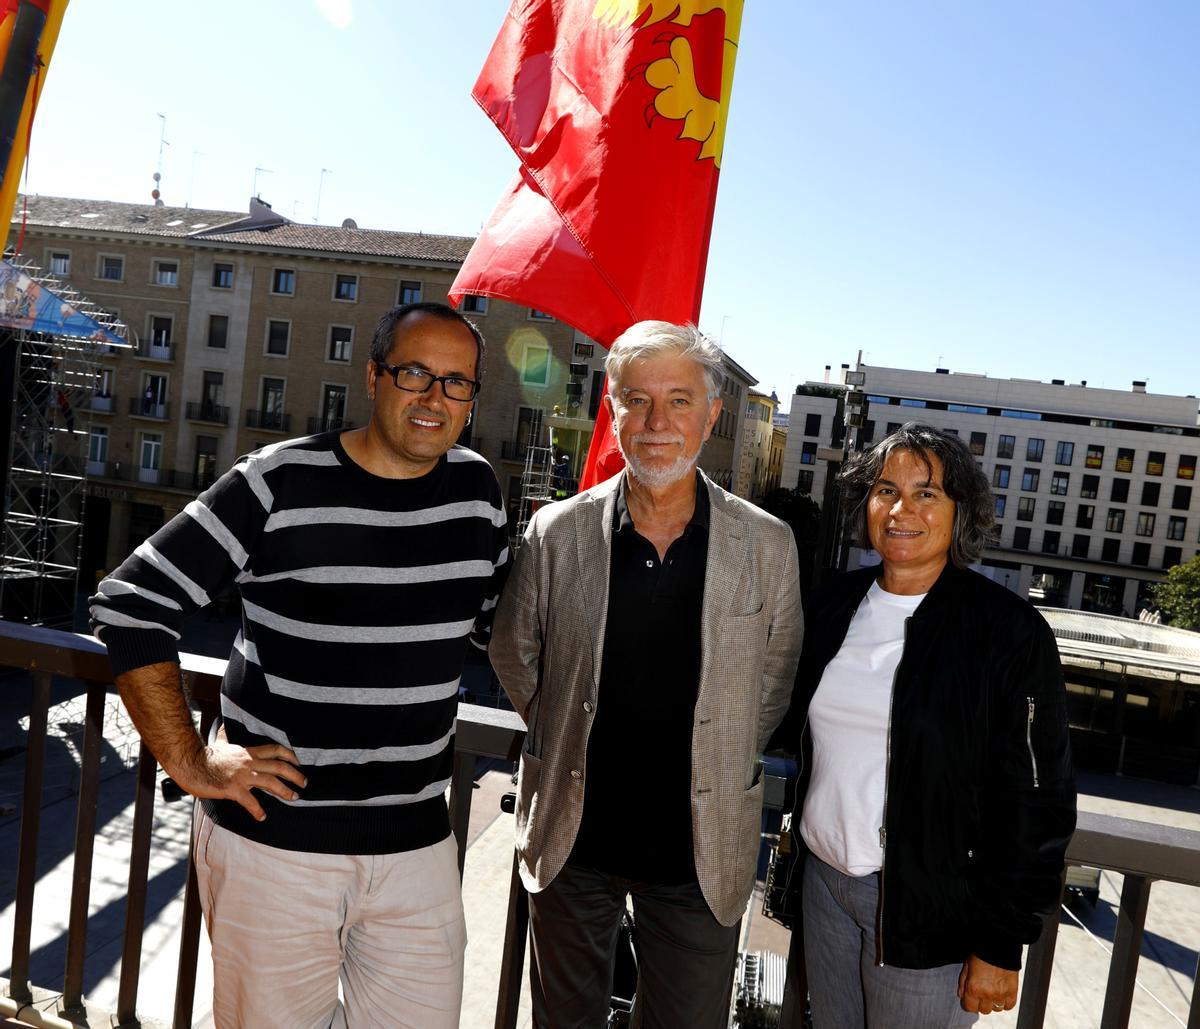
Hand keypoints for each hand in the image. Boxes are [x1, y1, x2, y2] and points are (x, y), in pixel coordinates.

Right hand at [172, 728, 305, 822]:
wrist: (189, 764)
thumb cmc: (204, 756)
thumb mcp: (220, 743)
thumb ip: (226, 736)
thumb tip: (223, 725)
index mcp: (248, 752)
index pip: (274, 749)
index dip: (290, 755)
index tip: (299, 762)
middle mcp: (248, 762)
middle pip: (278, 766)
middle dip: (295, 774)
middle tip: (304, 783)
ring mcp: (241, 776)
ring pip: (270, 782)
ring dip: (284, 790)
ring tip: (293, 797)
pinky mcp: (232, 789)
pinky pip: (249, 800)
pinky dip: (258, 809)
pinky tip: (262, 816)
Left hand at [958, 954, 1017, 1014]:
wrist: (998, 946)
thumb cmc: (982, 953)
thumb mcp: (966, 966)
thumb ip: (963, 982)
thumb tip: (962, 994)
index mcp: (974, 988)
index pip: (969, 1008)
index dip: (968, 1003)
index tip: (969, 1000)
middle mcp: (987, 994)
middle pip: (983, 1010)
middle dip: (981, 1003)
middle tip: (981, 994)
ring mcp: (1001, 994)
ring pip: (996, 1009)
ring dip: (993, 1002)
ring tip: (992, 992)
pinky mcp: (1012, 992)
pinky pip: (1009, 1006)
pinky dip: (1005, 1002)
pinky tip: (1002, 994)